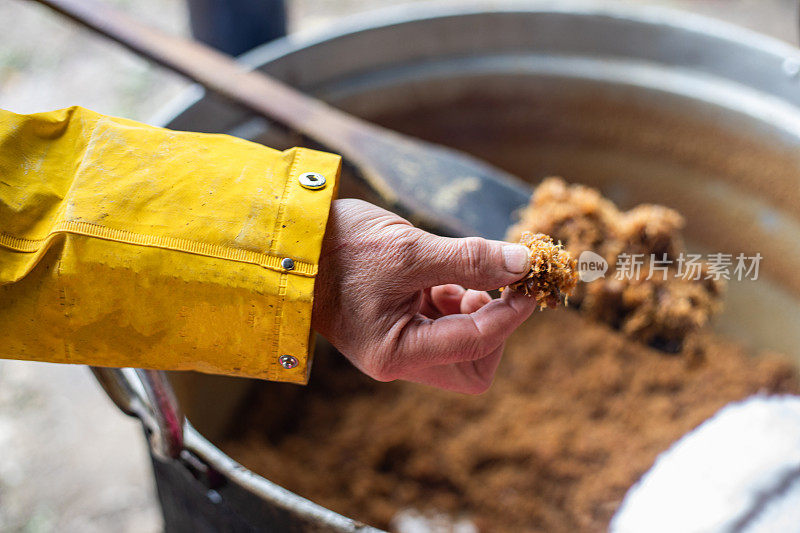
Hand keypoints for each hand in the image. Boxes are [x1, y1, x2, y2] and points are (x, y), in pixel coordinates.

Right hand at [312, 199, 536, 393]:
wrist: (292, 242)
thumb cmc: (339, 247)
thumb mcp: (408, 249)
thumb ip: (469, 259)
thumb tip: (521, 262)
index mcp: (396, 353)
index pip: (477, 344)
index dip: (510, 311)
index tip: (528, 277)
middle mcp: (399, 360)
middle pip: (475, 365)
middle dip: (493, 326)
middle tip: (489, 284)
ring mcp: (399, 345)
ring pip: (462, 347)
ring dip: (474, 310)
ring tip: (454, 273)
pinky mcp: (398, 328)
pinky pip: (444, 326)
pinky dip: (455, 301)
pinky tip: (439, 275)